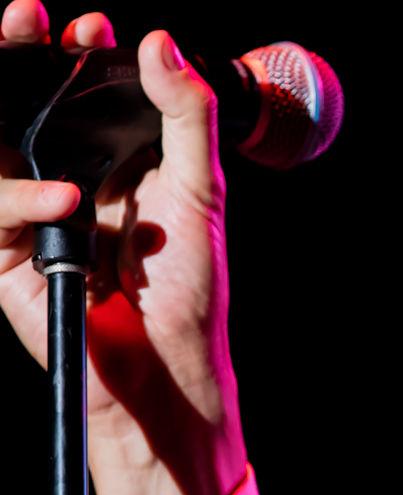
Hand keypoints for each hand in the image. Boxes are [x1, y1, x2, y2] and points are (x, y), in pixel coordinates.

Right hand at [0, 0, 244, 494]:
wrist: (168, 369)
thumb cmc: (190, 290)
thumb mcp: (200, 193)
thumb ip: (185, 118)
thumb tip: (158, 42)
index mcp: (117, 165)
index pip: (86, 95)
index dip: (81, 55)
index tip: (91, 26)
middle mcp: (70, 181)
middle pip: (29, 106)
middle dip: (22, 57)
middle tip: (28, 19)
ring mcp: (34, 215)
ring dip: (4, 102)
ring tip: (26, 58)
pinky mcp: (7, 253)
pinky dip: (23, 198)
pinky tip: (66, 202)